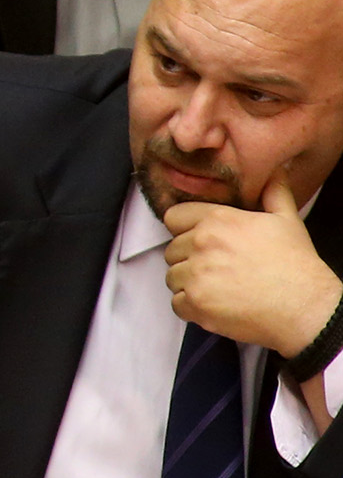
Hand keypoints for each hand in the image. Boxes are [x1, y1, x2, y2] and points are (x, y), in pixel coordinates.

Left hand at [166, 180, 342, 356]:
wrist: (306, 307)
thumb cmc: (296, 266)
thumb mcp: (287, 220)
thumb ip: (273, 191)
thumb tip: (276, 170)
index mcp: (218, 220)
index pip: (174, 217)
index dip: (186, 230)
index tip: (201, 241)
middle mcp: (202, 243)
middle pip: (172, 249)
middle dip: (190, 259)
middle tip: (219, 269)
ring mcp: (196, 274)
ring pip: (172, 276)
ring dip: (190, 283)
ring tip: (221, 287)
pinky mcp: (195, 302)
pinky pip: (177, 303)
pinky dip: (192, 308)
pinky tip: (217, 304)